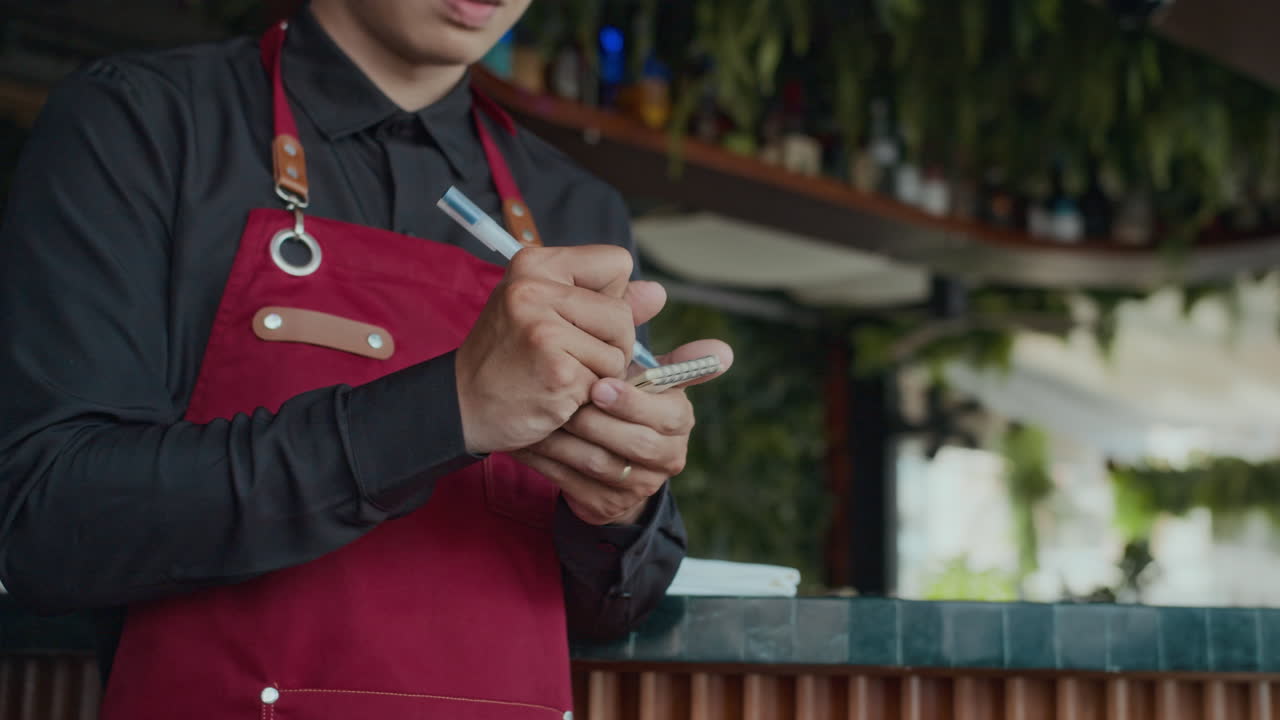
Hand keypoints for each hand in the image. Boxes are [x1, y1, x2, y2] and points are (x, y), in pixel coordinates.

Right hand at [455, 245, 636, 454]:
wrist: (462, 404)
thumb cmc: (509, 356)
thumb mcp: (547, 311)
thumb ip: (605, 299)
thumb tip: (659, 292)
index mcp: (535, 263)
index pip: (616, 263)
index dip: (609, 297)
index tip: (575, 319)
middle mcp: (535, 288)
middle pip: (622, 313)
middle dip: (610, 344)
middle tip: (565, 357)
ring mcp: (544, 330)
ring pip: (618, 350)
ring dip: (599, 374)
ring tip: (558, 374)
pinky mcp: (557, 370)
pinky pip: (605, 381)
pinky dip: (588, 396)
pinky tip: (554, 394)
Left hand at [516, 283, 732, 524]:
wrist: (595, 456)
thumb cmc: (612, 396)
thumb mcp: (625, 362)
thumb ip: (637, 326)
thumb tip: (656, 290)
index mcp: (678, 416)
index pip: (669, 410)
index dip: (634, 400)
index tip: (601, 384)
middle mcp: (669, 454)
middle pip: (637, 442)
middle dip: (598, 420)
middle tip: (566, 400)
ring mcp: (640, 484)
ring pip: (603, 464)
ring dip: (568, 440)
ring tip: (539, 416)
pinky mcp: (607, 505)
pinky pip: (575, 486)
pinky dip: (549, 463)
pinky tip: (527, 441)